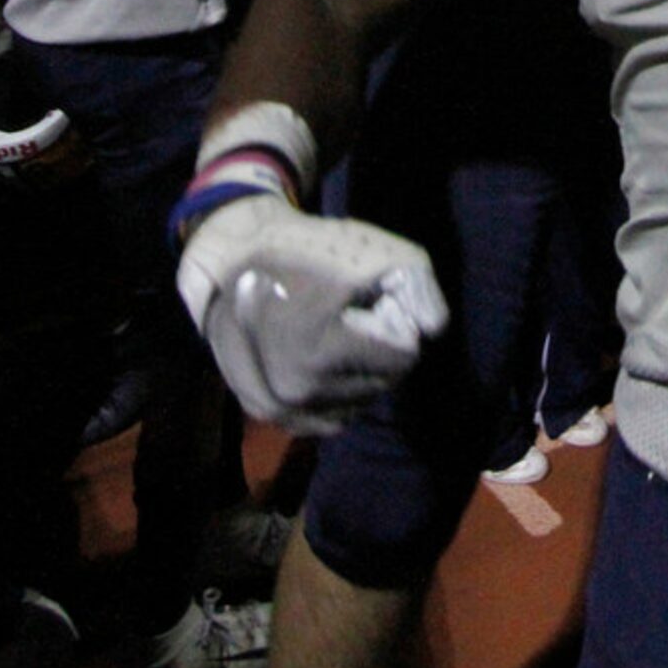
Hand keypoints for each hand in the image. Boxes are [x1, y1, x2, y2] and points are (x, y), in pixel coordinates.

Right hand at [177, 195, 446, 433]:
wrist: (235, 258)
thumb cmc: (312, 249)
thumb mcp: (378, 251)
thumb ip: (418, 287)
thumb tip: (432, 330)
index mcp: (319, 348)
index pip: (402, 359)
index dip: (396, 325)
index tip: (368, 301)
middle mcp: (294, 388)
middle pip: (380, 384)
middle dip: (377, 351)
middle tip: (346, 315)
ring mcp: (276, 404)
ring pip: (356, 403)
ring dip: (357, 373)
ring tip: (330, 332)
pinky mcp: (265, 411)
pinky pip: (327, 418)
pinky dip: (336, 393)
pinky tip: (321, 359)